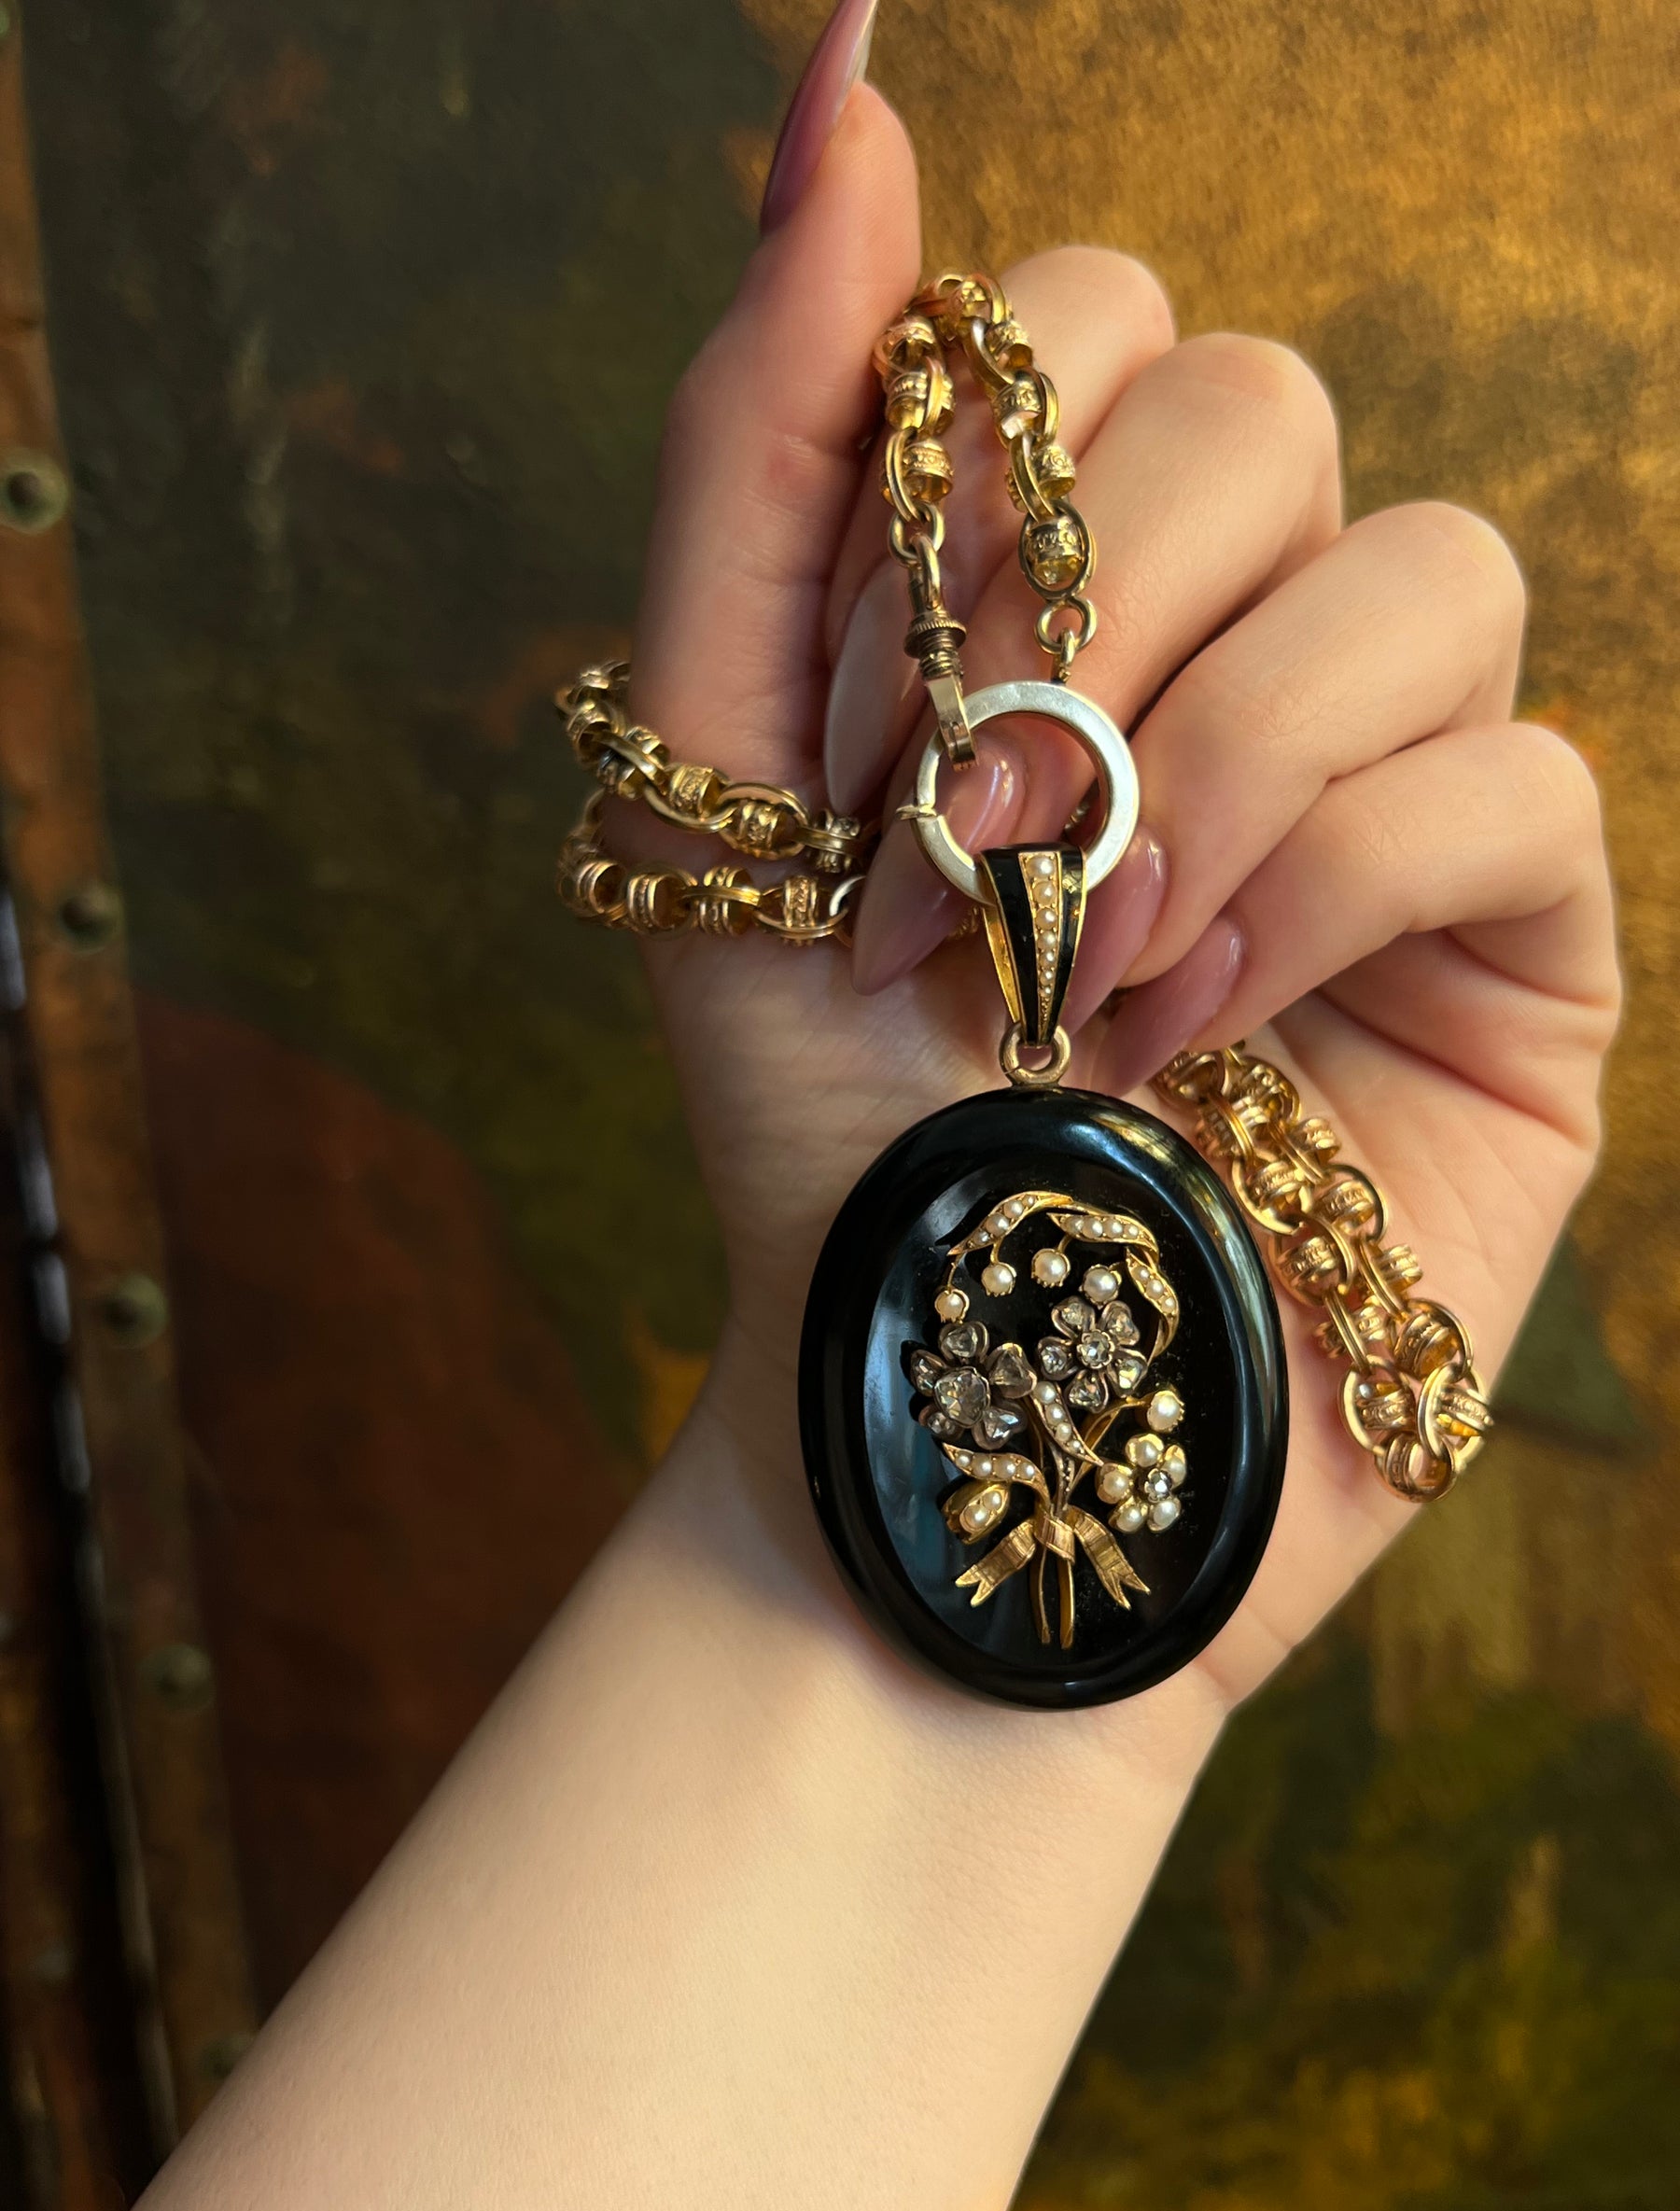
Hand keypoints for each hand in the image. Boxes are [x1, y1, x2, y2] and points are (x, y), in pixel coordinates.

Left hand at [619, 85, 1616, 1711]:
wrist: (929, 1385)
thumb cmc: (816, 1099)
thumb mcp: (709, 758)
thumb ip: (763, 432)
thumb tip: (840, 72)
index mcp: (1062, 581)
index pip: (1093, 323)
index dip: (973, 485)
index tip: (854, 735)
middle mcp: (1247, 643)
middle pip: (1264, 411)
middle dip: (1080, 626)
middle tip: (957, 845)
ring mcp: (1400, 781)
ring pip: (1425, 570)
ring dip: (1215, 758)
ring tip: (1075, 957)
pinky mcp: (1520, 938)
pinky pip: (1511, 779)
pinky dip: (1324, 885)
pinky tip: (1187, 1025)